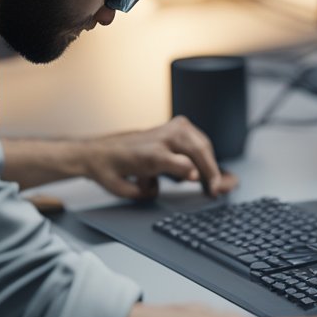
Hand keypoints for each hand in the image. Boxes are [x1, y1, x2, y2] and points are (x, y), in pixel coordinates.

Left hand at [82, 116, 237, 199]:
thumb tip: (161, 190)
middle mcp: (161, 138)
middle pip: (197, 151)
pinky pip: (199, 141)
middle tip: (216, 191)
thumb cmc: (112, 171)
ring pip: (202, 145)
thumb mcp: (120, 188)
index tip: (210, 187)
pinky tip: (205, 171)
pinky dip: (205, 155)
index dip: (195, 173)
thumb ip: (144, 191)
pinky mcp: (177, 125)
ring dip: (211, 164)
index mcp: (148, 153)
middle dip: (212, 172)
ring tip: (213, 184)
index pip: (179, 162)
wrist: (100, 152)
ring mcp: (171, 128)